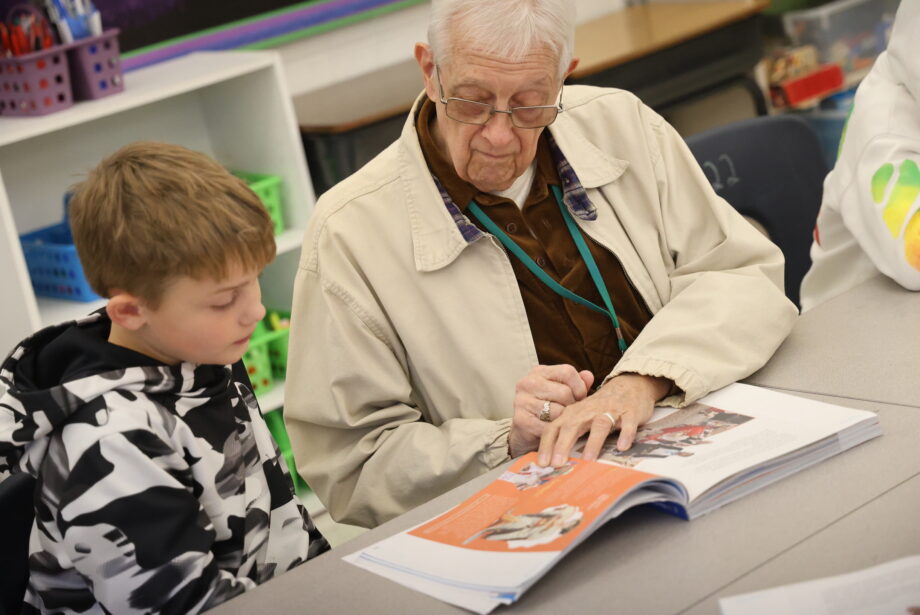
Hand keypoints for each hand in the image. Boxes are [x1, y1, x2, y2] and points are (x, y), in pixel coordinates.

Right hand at [508, 365, 593, 457]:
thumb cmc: (548, 408)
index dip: (579, 386)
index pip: (567, 372)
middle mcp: (528, 383)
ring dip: (563, 420)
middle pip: (564, 393)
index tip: (579, 398)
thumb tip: (589, 376)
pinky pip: (548, 427)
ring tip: (560, 422)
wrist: (525, 431)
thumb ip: (577, 384)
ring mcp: (522, 401)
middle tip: (569, 413)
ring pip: (558, 411)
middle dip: (572, 406)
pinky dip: (554, 432)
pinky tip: (552, 431)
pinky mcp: (521, 420)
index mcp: (539, 372)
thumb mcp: (562, 392)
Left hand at [537, 373, 671, 466]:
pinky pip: (628, 423)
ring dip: (593, 442)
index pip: (553, 428)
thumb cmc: (599, 409)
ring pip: (599, 425)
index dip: (546, 445)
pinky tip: (622, 447)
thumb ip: (567, 436)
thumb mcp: (580, 418)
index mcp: (572, 414)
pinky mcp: (630, 412)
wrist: (628, 387)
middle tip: (557, 464)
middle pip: (572, 426)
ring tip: (588, 460)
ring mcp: (609, 411)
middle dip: (563, 445)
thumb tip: (552, 463)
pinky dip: (625, 434)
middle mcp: (588, 411)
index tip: (541, 463)